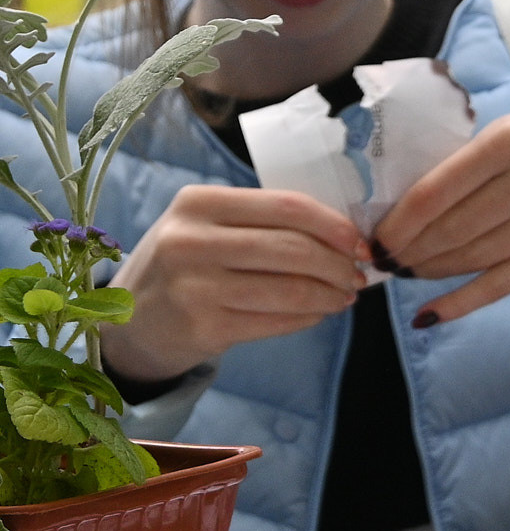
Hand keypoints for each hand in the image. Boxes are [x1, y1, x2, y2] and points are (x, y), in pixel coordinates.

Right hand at [103, 186, 370, 379]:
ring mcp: (193, 287)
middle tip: (358, 275)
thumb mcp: (206, 226)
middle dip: (339, 264)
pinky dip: (308, 317)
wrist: (127, 321)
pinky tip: (318, 313)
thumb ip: (261, 221)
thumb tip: (345, 234)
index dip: (334, 226)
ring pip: (290, 289)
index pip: (287, 206)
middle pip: (294, 249)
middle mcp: (189, 241)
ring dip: (330, 294)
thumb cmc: (185, 264)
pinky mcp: (203, 328)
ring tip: (345, 296)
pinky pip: (276, 321)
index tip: (360, 242)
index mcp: (198, 202)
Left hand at [374, 105, 509, 325]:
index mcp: (509, 141)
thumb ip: (461, 168)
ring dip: (431, 272)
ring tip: (407, 272)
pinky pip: (503, 285)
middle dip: (409, 250)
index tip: (375, 238)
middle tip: (384, 259)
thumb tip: (401, 217)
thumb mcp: (503, 132)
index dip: (398, 224)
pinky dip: (461, 303)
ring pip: (474, 259)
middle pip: (453, 230)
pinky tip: (429, 315)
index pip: (436, 193)